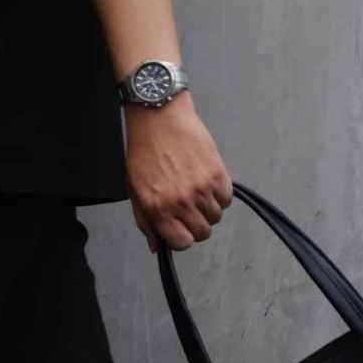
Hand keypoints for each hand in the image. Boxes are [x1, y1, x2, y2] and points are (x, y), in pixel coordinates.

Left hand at [123, 92, 233, 252]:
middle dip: (197, 226)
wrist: (159, 116)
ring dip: (209, 209)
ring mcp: (200, 188)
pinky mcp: (216, 173)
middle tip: (191, 211)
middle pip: (202, 233)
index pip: (182, 243)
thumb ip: (146, 221)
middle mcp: (181, 202)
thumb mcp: (136, 190)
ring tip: (198, 193)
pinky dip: (220, 195)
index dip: (183, 238)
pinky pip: (226, 198)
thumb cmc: (145, 150)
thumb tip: (157, 245)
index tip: (182, 230)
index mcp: (158, 208)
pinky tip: (208, 183)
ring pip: (216, 217)